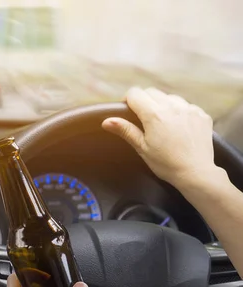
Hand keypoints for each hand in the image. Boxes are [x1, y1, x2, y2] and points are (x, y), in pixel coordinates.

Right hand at [101, 87, 218, 189]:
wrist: (195, 173)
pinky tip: (178, 127)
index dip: (128, 100)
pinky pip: (186, 105)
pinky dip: (179, 111)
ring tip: (162, 123)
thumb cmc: (165, 163)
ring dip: (162, 104)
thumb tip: (106, 121)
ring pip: (169, 97)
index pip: (135, 93)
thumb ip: (126, 130)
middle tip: (143, 119)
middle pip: (152, 92)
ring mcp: (190, 109)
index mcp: (154, 114)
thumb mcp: (142, 148)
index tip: (128, 111)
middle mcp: (173, 106)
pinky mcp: (202, 114)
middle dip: (144, 101)